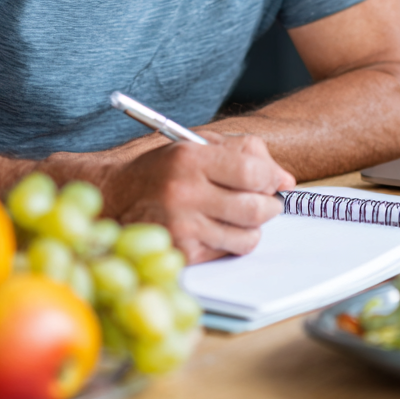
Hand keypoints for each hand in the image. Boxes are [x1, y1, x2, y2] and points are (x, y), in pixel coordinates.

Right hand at [97, 132, 295, 263]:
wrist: (114, 195)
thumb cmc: (163, 168)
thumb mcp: (198, 144)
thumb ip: (245, 152)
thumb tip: (285, 180)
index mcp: (190, 159)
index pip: (252, 172)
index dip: (272, 177)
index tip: (275, 180)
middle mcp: (185, 194)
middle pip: (255, 209)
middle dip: (270, 205)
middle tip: (266, 201)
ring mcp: (182, 228)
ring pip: (247, 237)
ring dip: (253, 227)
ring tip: (239, 215)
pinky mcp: (181, 253)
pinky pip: (227, 252)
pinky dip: (230, 242)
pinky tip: (216, 227)